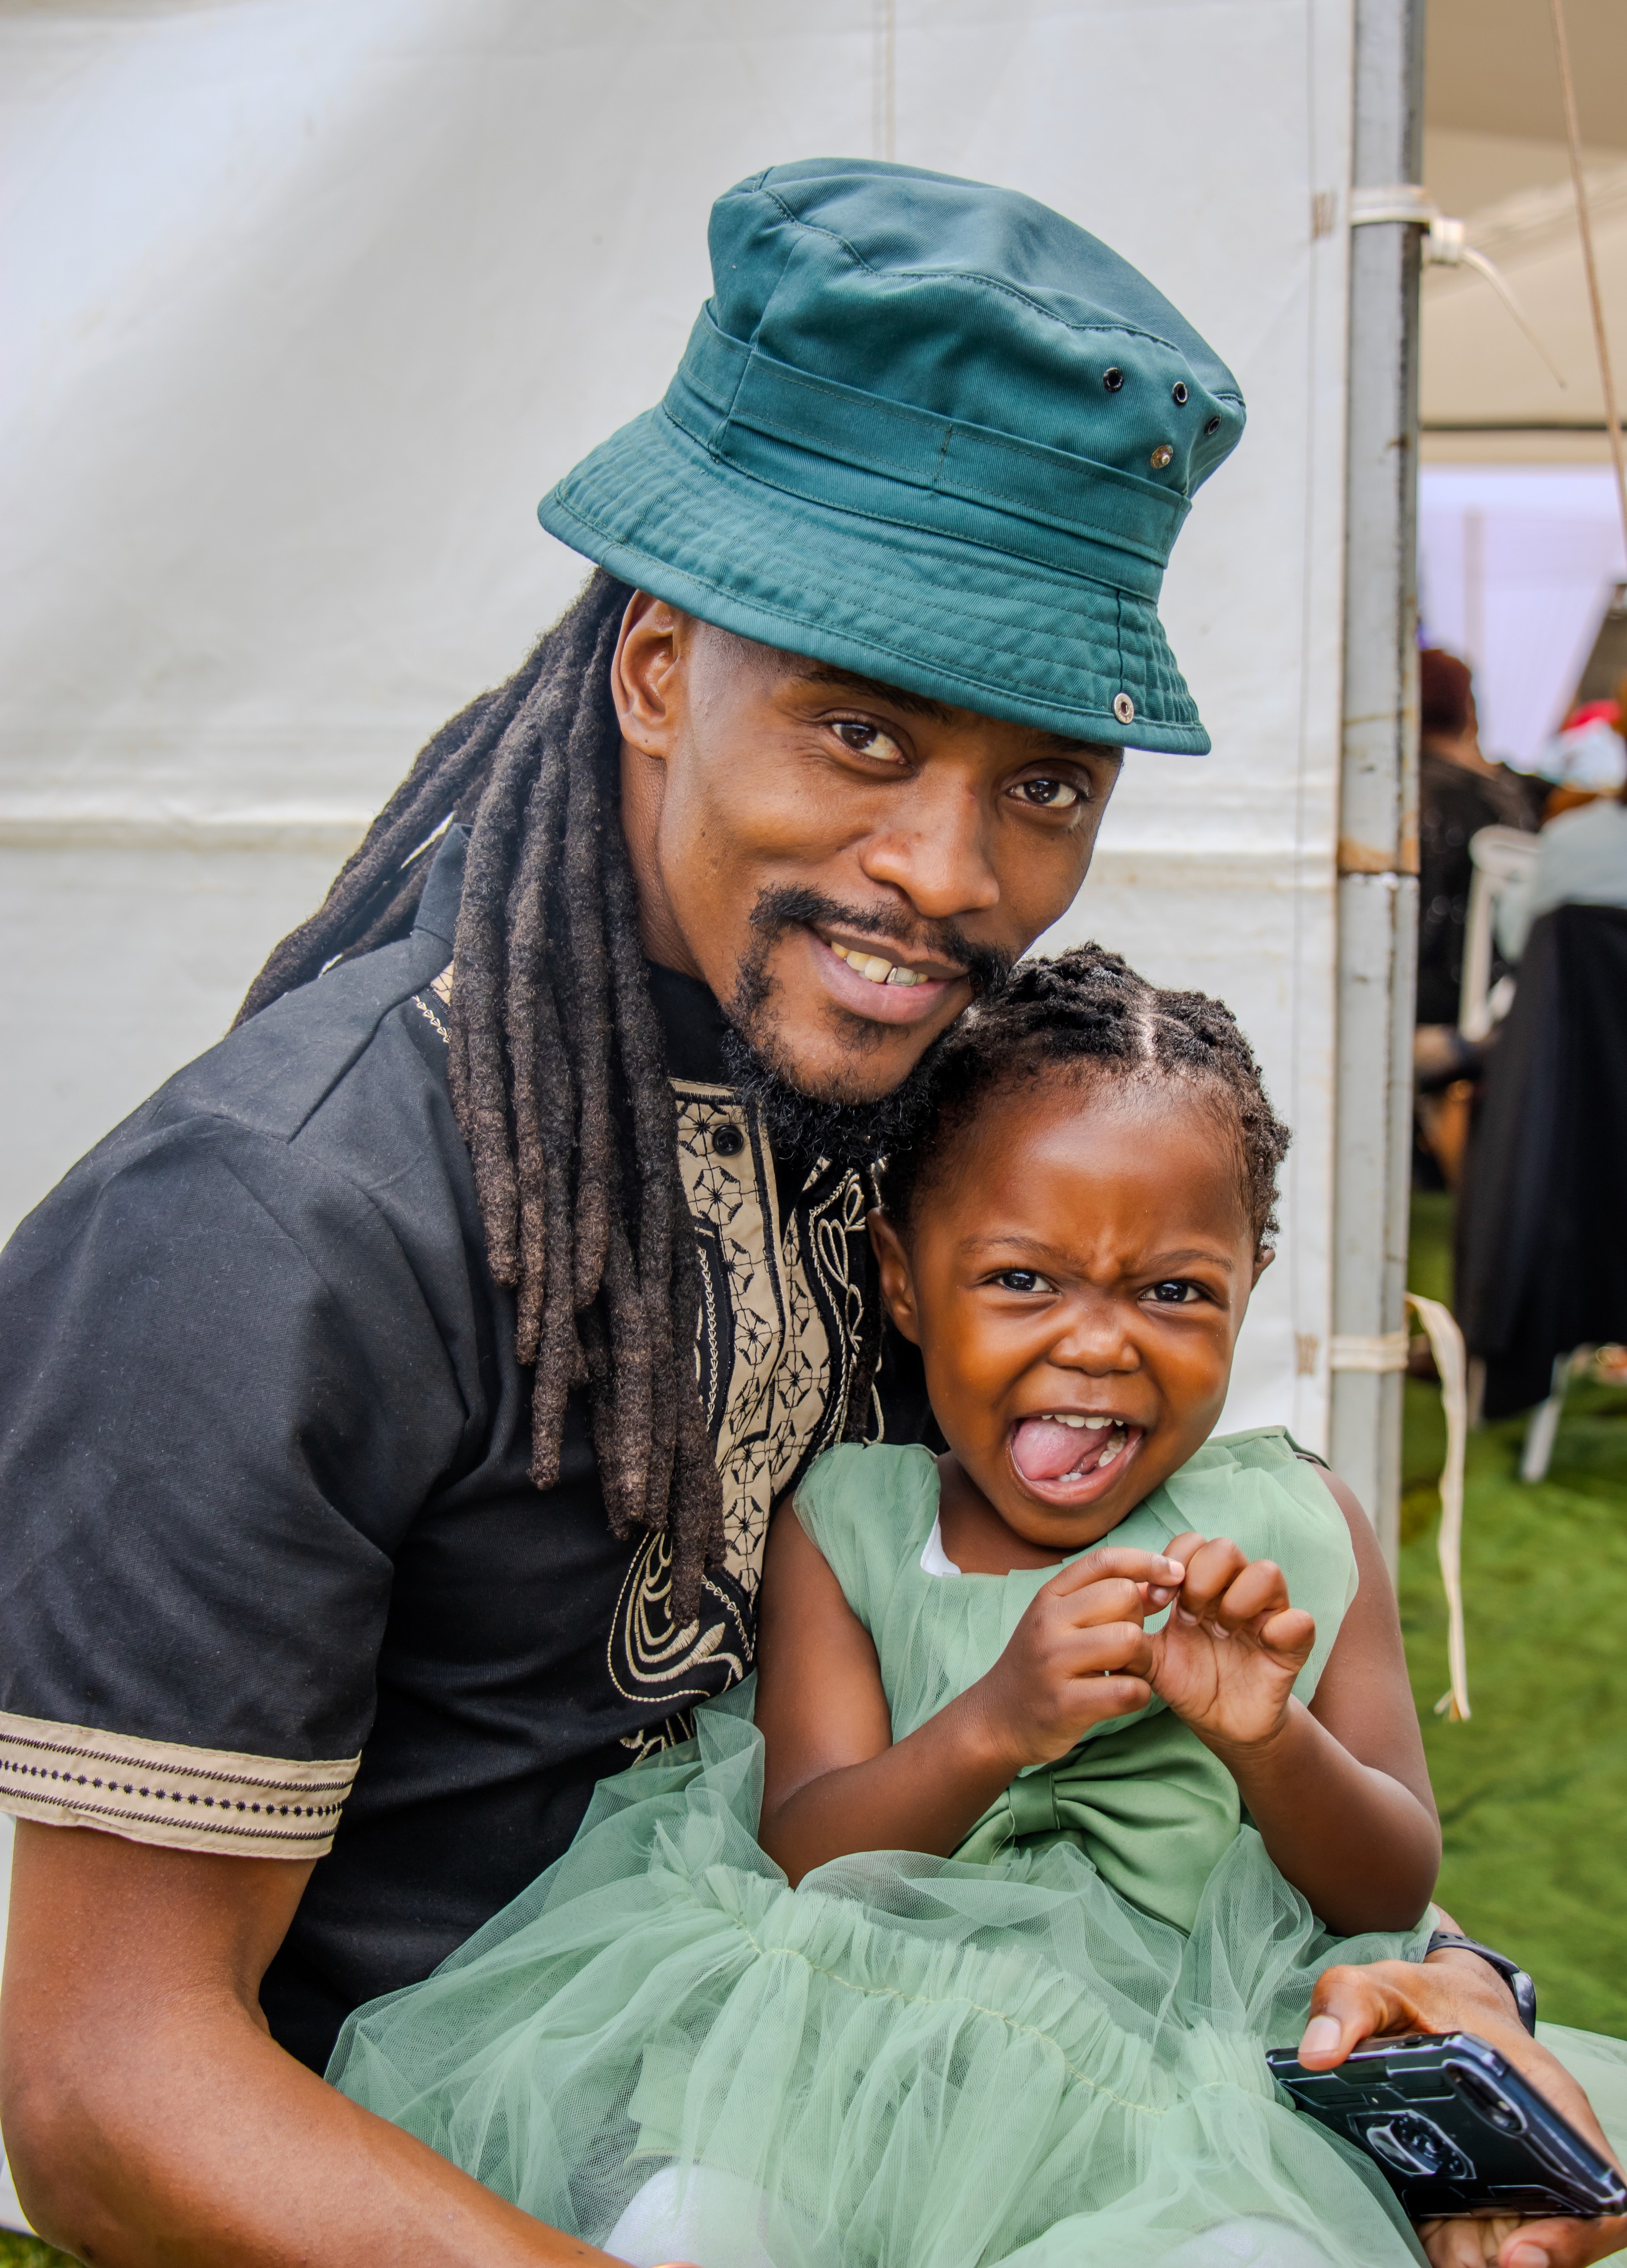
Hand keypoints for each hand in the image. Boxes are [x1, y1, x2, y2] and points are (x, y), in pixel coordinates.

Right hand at [970, 1546, 1183, 1770]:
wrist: (998, 1719)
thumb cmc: (1043, 1665)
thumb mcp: (1060, 1621)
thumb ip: (1101, 1599)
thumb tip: (1156, 1583)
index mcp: (1049, 1597)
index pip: (1104, 1560)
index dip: (1146, 1561)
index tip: (1175, 1573)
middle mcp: (1047, 1623)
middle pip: (1125, 1597)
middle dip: (1140, 1620)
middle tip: (1126, 1645)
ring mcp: (1053, 1663)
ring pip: (1130, 1640)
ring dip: (1143, 1660)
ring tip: (1124, 1671)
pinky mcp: (1064, 1704)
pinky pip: (1128, 1690)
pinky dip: (1138, 1695)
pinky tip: (1121, 1697)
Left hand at [1147, 1530, 1314, 1750]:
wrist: (1221, 1726)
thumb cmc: (1187, 1684)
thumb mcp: (1150, 1662)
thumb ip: (1128, 1638)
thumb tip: (1102, 1619)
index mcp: (1199, 1588)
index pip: (1190, 1544)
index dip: (1171, 1563)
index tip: (1156, 1602)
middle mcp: (1234, 1592)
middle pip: (1225, 1548)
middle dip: (1201, 1578)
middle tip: (1188, 1616)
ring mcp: (1265, 1616)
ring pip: (1266, 1571)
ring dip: (1237, 1599)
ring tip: (1221, 1631)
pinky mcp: (1291, 1645)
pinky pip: (1300, 1620)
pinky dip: (1283, 1627)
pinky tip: (1260, 1643)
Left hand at [1296, 1953, 1626, 2267]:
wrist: (1426, 2009)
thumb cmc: (1422, 1999)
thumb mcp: (1383, 1984)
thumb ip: (1349, 2003)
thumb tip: (1316, 2053)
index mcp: (1548, 2102)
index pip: (1598, 2185)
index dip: (1575, 2235)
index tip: (1520, 2255)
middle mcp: (1541, 2157)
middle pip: (1553, 2238)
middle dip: (1510, 2261)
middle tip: (1455, 2261)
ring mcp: (1506, 2189)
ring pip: (1503, 2251)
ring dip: (1467, 2259)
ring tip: (1425, 2246)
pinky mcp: (1467, 2207)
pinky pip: (1464, 2247)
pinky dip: (1439, 2251)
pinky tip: (1403, 2238)